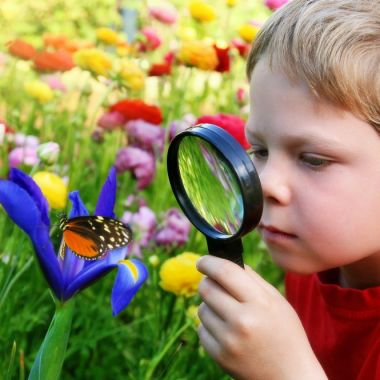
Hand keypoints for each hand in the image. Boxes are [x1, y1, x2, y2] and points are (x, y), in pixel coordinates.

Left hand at [196, 255, 326, 379]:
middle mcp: (242, 321)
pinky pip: (201, 329)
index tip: (203, 261)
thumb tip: (226, 261)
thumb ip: (252, 279)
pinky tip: (226, 330)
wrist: (289, 377)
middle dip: (208, 282)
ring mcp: (229, 341)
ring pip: (201, 308)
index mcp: (259, 303)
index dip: (209, 262)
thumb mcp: (277, 301)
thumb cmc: (286, 334)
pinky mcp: (219, 356)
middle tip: (215, 284)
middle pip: (207, 288)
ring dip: (210, 305)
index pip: (225, 272)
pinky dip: (210, 326)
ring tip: (228, 313)